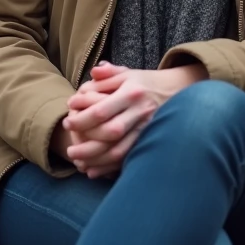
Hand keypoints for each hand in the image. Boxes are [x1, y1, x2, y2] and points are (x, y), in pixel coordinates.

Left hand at [62, 62, 206, 177]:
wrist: (176, 90)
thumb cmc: (144, 83)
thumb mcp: (127, 73)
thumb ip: (108, 73)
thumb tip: (93, 73)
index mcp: (132, 92)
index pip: (102, 110)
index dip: (81, 120)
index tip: (68, 123)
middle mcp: (140, 111)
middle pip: (110, 132)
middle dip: (86, 145)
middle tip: (69, 149)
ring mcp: (147, 128)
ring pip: (120, 150)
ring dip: (96, 160)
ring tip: (78, 162)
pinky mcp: (150, 140)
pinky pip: (129, 158)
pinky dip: (109, 168)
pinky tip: (94, 171)